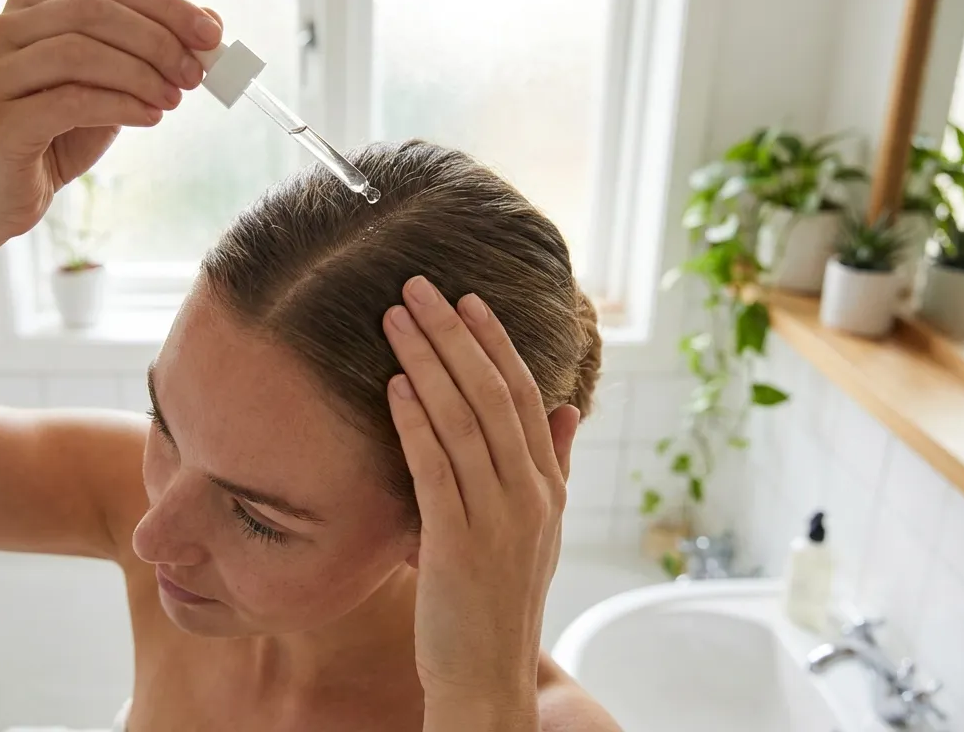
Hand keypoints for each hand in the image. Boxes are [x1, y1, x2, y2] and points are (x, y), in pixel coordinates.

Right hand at [0, 0, 221, 238]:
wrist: (0, 195)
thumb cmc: (55, 136)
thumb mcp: (107, 87)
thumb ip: (145, 54)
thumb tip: (210, 24)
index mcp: (28, 10)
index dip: (164, 6)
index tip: (211, 33)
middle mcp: (1, 31)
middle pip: (93, 12)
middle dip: (156, 40)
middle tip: (195, 73)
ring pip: (80, 52)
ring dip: (141, 75)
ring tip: (173, 100)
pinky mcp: (1, 120)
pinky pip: (72, 101)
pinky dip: (121, 106)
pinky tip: (149, 117)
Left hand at [383, 276, 579, 719]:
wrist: (487, 676)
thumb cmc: (500, 600)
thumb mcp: (540, 529)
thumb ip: (553, 465)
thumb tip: (569, 408)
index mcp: (547, 487)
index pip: (525, 396)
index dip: (495, 342)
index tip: (466, 298)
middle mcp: (529, 495)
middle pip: (494, 395)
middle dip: (454, 335)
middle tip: (418, 288)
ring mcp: (497, 519)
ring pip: (464, 421)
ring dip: (427, 363)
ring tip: (395, 320)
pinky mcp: (458, 544)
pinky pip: (436, 469)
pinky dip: (415, 422)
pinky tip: (394, 386)